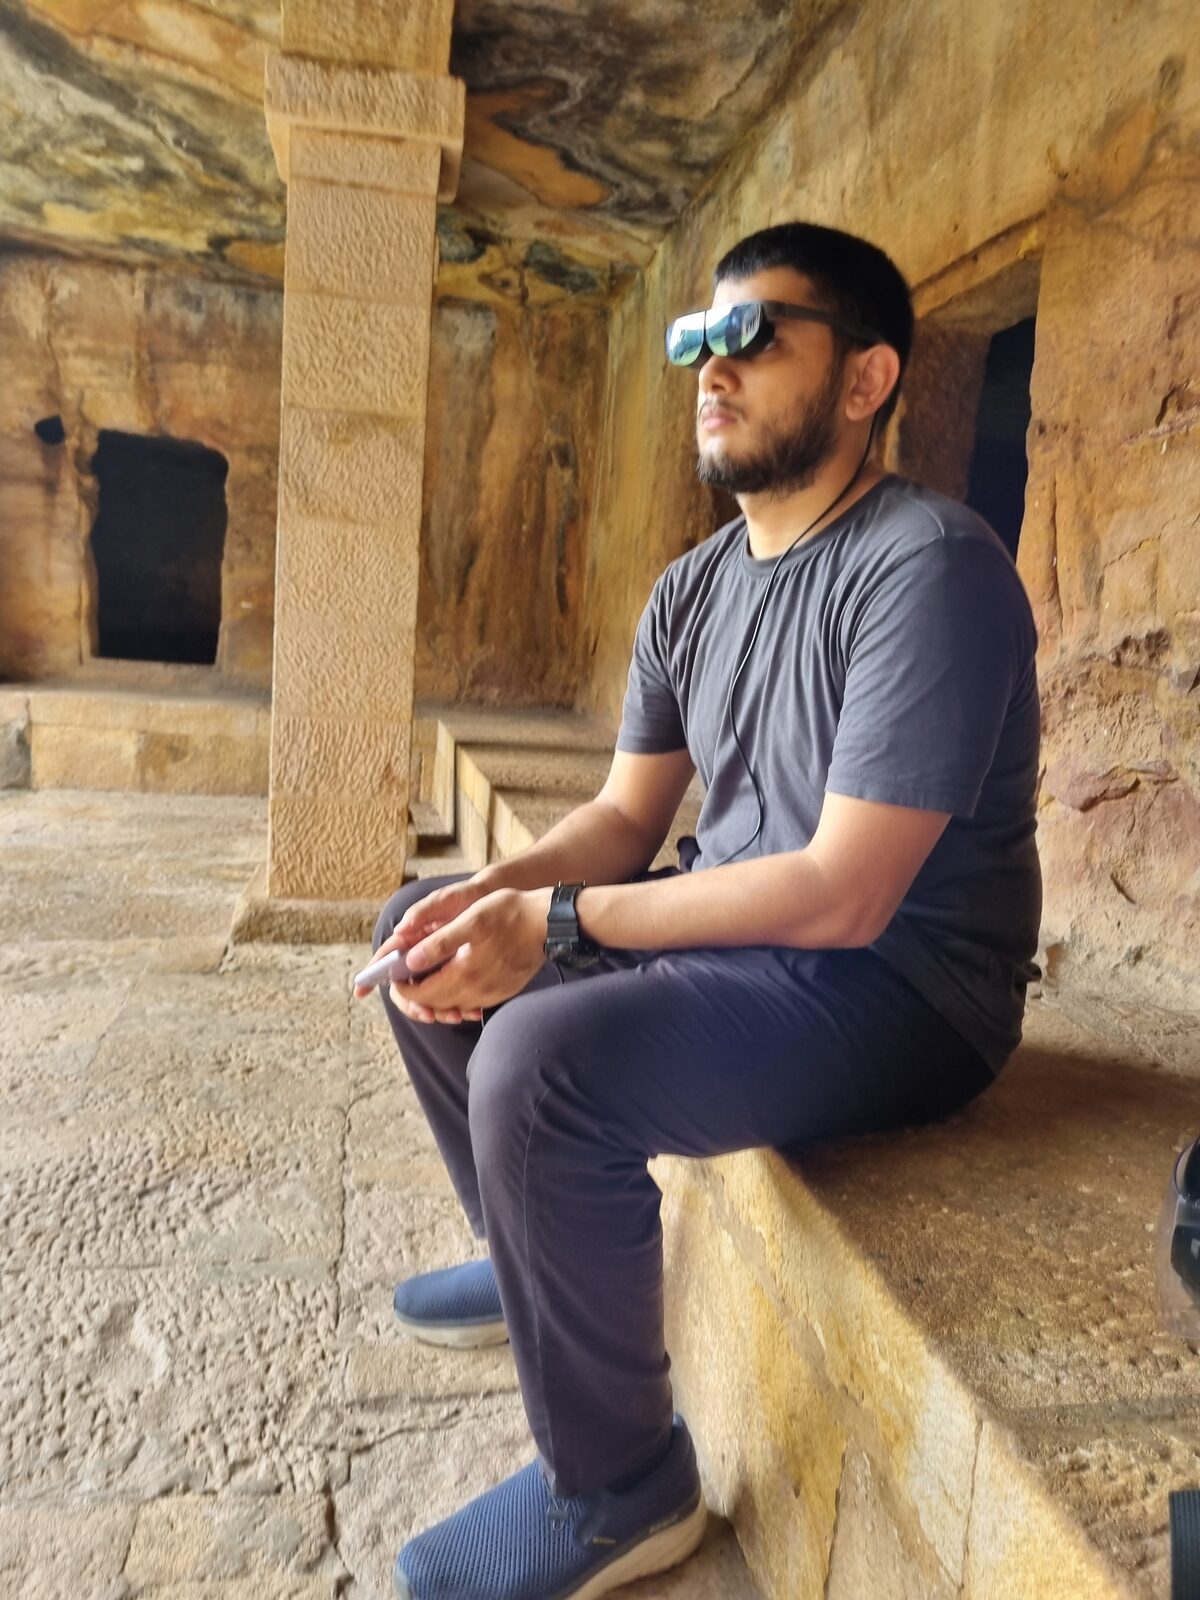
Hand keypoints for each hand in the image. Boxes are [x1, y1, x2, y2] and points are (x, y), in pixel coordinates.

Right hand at [353, 874, 496, 1023]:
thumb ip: (423, 911)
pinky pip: (450, 997)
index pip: (386, 957)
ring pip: (427, 996)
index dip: (371, 974)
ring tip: (455, 1016)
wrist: (497, 900)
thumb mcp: (447, 899)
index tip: (360, 992)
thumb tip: (400, 930)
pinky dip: (456, 1007)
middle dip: (413, 1003)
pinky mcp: (457, 973)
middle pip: (405, 986)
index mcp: (413, 936)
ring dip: (437, 1009)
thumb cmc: (468, 897)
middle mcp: (422, 953)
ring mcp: (438, 965)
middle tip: (429, 1014)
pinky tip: (470, 1013)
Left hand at [390, 887, 551, 1024]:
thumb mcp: (472, 920)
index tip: (394, 976)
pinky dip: (457, 998)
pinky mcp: (504, 992)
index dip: (403, 988)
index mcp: (465, 974)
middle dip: (416, 996)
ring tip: (426, 980)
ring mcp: (492, 995)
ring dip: (437, 998)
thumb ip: (441, 943)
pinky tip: (456, 982)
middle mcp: (478, 992)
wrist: (552, 924)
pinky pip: (473, 1004)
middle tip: (406, 979)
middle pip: (436, 1004)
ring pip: (454, 1006)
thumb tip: (412, 960)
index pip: (422, 994)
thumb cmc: (511, 914)